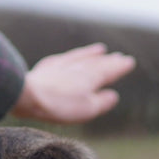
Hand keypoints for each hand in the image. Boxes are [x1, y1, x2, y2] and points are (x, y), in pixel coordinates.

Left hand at [12, 43, 135, 123]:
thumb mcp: (87, 109)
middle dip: (109, 60)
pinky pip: (64, 58)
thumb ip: (102, 101)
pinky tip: (71, 56)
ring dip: (91, 53)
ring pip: (81, 57)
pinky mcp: (47, 67)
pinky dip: (72, 56)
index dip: (119, 66)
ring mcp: (62, 65)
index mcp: (91, 78)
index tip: (129, 62)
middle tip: (119, 57)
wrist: (29, 95)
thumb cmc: (60, 105)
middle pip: (97, 62)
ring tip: (100, 49)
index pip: (109, 70)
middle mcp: (78, 68)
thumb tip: (113, 95)